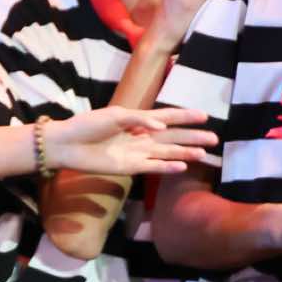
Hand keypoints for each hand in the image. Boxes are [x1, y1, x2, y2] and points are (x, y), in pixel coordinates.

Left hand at [45, 107, 215, 175]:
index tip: (205, 115)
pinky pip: (153, 167)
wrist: (67, 144)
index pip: (167, 117)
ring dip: (185, 153)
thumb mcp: (115, 115)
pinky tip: (183, 166)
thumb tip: (163, 126)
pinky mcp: (130, 167)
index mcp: (137, 120)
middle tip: (214, 138)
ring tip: (205, 154)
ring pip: (167, 152)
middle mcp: (141, 137)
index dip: (185, 116)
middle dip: (193, 137)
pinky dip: (168, 166)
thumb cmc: (88, 124)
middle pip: (173, 137)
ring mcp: (137, 152)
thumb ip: (140, 119)